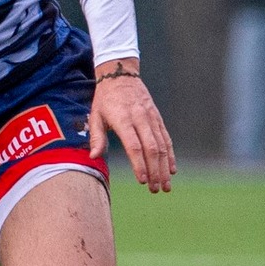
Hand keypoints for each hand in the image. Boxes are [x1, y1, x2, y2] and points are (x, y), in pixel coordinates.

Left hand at [89, 63, 175, 193]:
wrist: (121, 75)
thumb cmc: (104, 99)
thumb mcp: (95, 115)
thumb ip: (96, 137)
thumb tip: (93, 156)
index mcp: (123, 119)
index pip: (134, 146)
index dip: (139, 164)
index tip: (142, 181)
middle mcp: (140, 119)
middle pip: (152, 149)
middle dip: (155, 171)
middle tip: (155, 190)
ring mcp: (152, 118)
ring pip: (162, 145)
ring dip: (164, 167)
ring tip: (165, 186)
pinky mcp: (158, 118)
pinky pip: (166, 139)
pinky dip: (170, 155)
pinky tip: (171, 169)